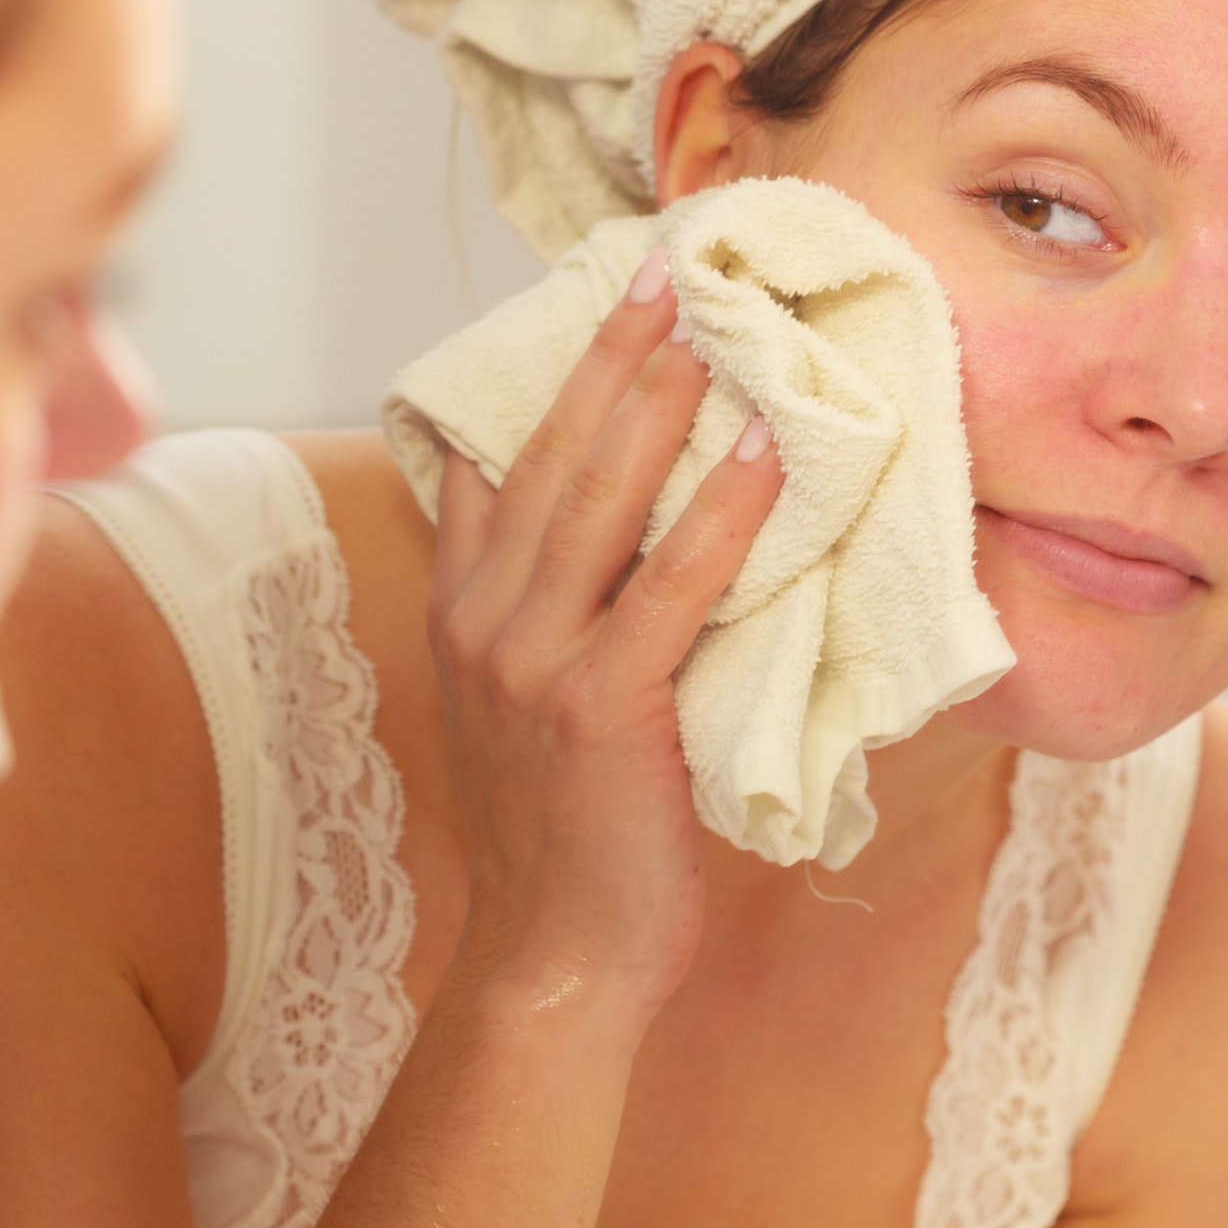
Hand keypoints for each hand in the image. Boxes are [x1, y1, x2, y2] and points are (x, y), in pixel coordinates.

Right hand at [425, 248, 781, 1032]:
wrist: (551, 960)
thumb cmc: (566, 829)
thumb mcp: (533, 700)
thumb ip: (555, 608)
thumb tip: (625, 522)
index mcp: (469, 610)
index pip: (502, 460)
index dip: (554, 370)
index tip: (605, 290)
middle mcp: (485, 621)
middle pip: (549, 455)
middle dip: (608, 354)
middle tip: (662, 267)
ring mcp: (533, 662)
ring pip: (597, 503)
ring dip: (655, 405)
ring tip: (706, 326)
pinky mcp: (598, 709)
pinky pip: (666, 591)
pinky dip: (714, 516)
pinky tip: (758, 456)